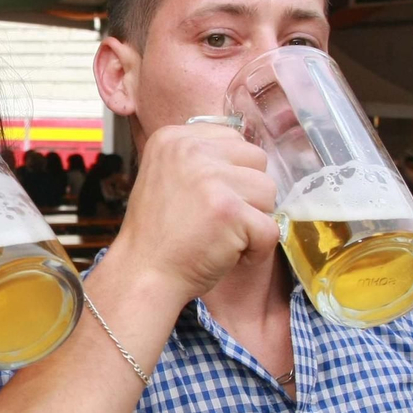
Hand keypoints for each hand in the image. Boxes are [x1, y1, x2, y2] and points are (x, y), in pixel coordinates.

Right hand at [113, 123, 279, 304]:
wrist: (142, 273)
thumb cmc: (158, 233)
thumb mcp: (166, 175)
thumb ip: (200, 159)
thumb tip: (247, 158)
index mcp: (174, 138)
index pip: (234, 139)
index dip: (233, 173)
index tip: (209, 199)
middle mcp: (190, 150)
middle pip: (256, 160)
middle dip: (248, 192)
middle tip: (218, 218)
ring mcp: (211, 179)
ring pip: (268, 191)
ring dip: (253, 219)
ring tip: (222, 235)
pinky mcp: (230, 211)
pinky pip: (270, 227)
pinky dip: (257, 250)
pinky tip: (231, 254)